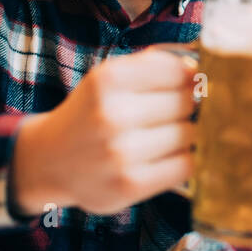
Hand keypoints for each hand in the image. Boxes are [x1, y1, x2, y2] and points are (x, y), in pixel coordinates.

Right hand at [11, 46, 197, 215]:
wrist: (50, 161)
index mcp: (108, 79)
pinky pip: (186, 165)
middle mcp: (112, 114)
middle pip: (187, 102)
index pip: (180, 71)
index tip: (185, 85)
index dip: (189, 78)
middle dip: (187, 107)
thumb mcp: (111, 77)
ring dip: (185, 134)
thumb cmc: (93, 113)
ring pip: (190, 134)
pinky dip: (184, 159)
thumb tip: (201, 68)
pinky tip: (166, 156)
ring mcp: (120, 153)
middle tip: (170, 114)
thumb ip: (156, 64)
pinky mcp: (130, 185)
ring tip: (163, 136)